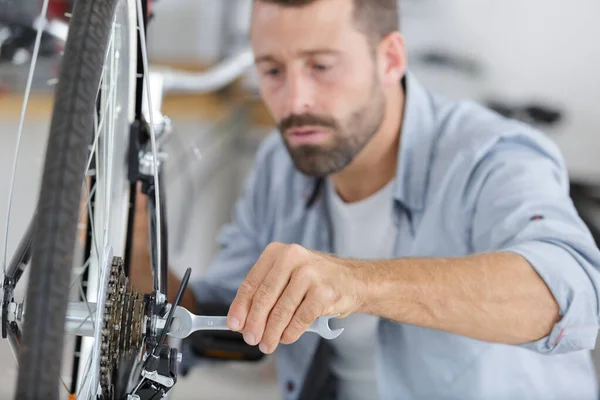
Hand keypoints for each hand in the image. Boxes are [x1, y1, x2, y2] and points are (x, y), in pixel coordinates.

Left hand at [226, 242, 366, 353]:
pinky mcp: (323, 292)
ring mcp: (309, 273)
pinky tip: (286, 338)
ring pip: (281, 310)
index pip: (252, 282)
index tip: (234, 324)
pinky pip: (300, 318)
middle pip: (264, 297)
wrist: (353, 280)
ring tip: (267, 344)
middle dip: (254, 322)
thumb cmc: (314, 281)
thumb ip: (266, 294)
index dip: (240, 306)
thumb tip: (242, 321)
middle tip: (250, 339)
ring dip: (271, 332)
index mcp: (278, 252)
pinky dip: (291, 332)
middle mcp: (293, 257)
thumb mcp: (287, 277)